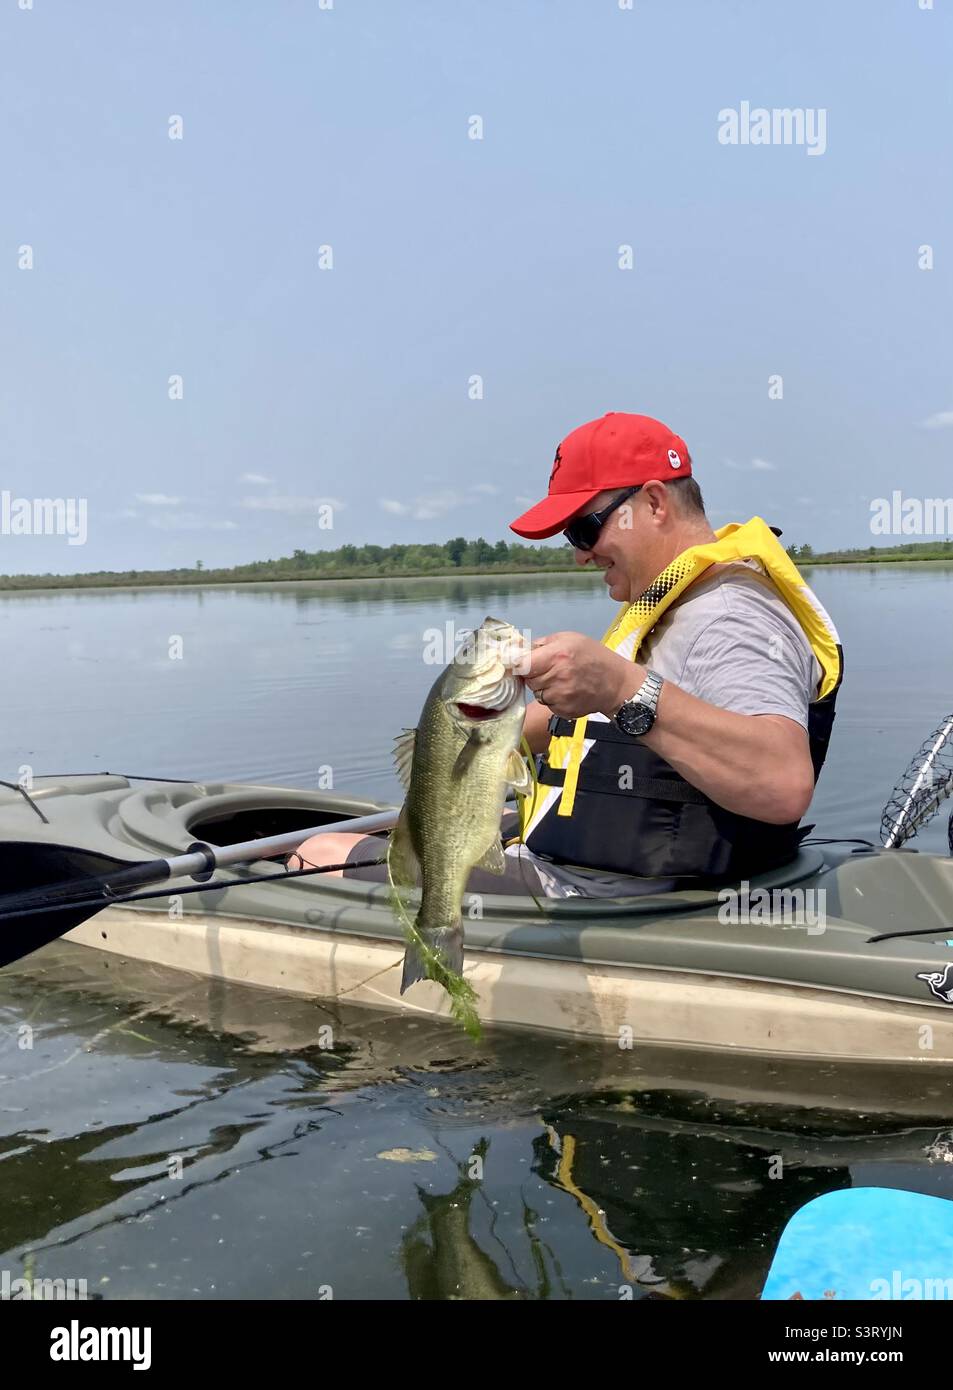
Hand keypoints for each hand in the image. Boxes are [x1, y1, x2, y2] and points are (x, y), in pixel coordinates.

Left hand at [517, 631, 642, 720]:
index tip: (517, 663)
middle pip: (528, 679)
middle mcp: (557, 677)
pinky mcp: (564, 711)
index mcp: (557, 655)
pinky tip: (567, 691)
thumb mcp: (569, 638)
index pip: (522, 664)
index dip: (517, 664)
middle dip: (534, 674)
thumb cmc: (593, 656)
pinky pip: (547, 704)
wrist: (616, 683)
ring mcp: (560, 697)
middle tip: (549, 669)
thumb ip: (542, 643)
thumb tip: (518, 649)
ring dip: (543, 687)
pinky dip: (552, 699)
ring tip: (561, 680)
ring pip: (537, 693)